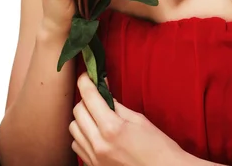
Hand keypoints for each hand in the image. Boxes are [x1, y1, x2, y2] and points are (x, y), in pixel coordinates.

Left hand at [70, 72, 185, 165]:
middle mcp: (98, 143)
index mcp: (112, 128)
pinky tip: (94, 132)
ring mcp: (94, 158)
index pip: (89, 97)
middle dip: (85, 99)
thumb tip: (104, 94)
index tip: (86, 75)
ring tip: (96, 114)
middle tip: (96, 95)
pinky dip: (82, 135)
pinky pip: (77, 146)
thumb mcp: (139, 120)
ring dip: (82, 118)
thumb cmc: (157, 147)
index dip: (85, 81)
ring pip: (74, 129)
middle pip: (77, 111)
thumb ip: (117, 107)